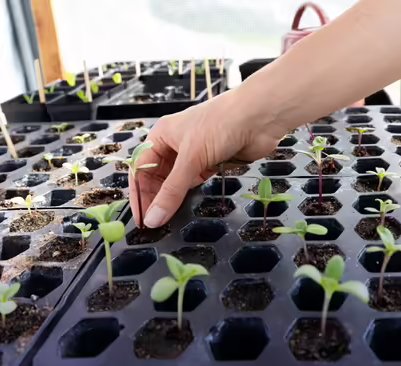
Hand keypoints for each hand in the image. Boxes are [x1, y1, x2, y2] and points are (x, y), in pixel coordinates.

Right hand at [131, 90, 286, 227]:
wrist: (260, 117)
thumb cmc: (221, 123)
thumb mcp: (191, 158)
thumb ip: (172, 190)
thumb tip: (152, 218)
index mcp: (162, 135)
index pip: (142, 169)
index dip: (140, 194)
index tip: (141, 219)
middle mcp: (176, 144)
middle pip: (158, 176)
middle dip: (155, 199)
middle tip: (155, 225)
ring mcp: (196, 153)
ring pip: (178, 181)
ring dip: (173, 199)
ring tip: (169, 221)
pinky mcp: (213, 162)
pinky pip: (196, 182)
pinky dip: (191, 195)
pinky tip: (187, 209)